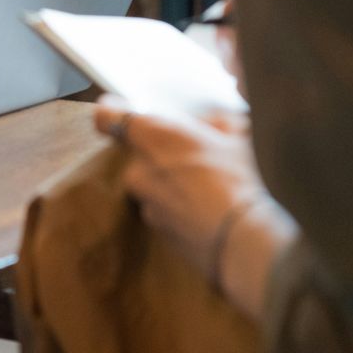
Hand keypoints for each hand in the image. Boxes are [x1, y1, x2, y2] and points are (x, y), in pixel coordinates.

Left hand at [97, 100, 294, 315]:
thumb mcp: (237, 134)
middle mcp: (138, 170)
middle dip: (161, 154)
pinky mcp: (158, 232)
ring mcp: (146, 205)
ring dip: (172, 184)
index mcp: (153, 137)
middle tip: (196, 158)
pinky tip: (209, 212)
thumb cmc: (241, 180)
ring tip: (210, 189)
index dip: (113, 112)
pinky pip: (165, 212)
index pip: (107, 117)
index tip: (123, 111)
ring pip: (153, 185)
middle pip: (138, 154)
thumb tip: (208, 124)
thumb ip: (214, 122)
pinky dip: (181, 209)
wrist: (246, 242)